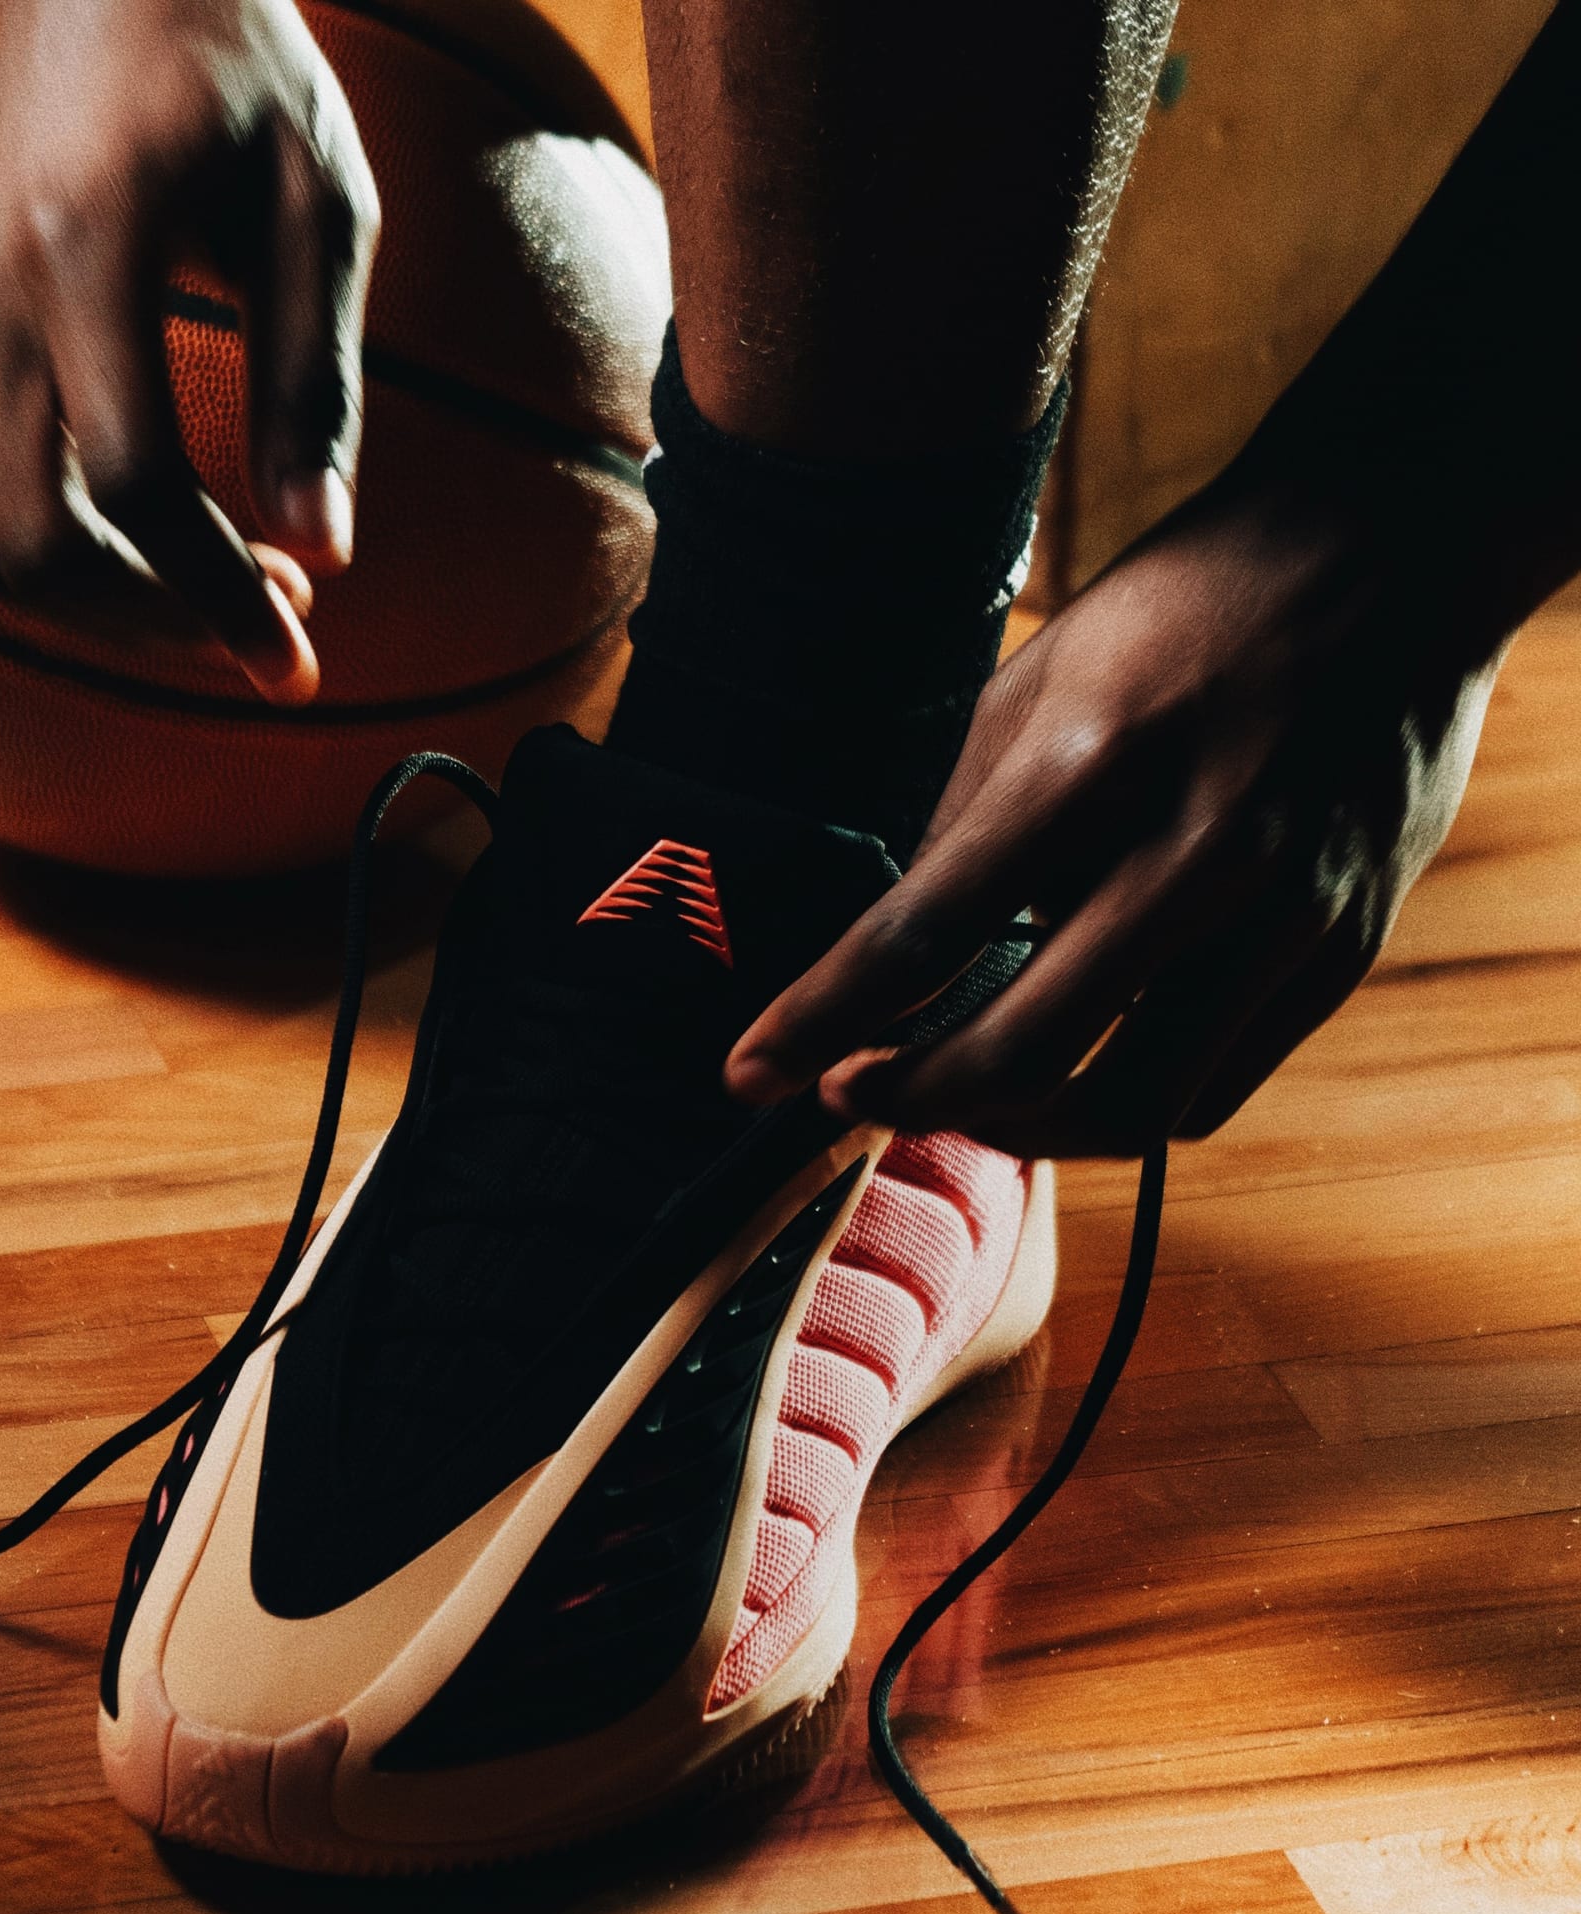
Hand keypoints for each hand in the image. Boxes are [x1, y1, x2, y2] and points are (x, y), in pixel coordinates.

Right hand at [0, 0, 381, 700]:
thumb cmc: (230, 75)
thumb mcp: (318, 202)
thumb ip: (315, 379)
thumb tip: (324, 548)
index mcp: (86, 249)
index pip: (135, 486)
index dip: (217, 596)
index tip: (295, 662)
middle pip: (35, 548)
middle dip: (157, 622)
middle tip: (276, 617)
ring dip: (104, 608)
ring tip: (221, 585)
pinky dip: (59, 558)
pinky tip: (155, 538)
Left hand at [727, 481, 1505, 1155]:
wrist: (1397, 551)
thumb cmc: (1187, 608)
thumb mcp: (1040, 680)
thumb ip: (964, 824)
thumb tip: (892, 954)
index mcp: (1095, 760)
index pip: (925, 929)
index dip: (818, 1017)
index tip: (747, 1071)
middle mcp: (1199, 849)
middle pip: (1025, 1049)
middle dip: (909, 1097)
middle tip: (846, 1094)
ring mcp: (1286, 912)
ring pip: (1131, 1105)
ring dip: (1018, 1131)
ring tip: (953, 1102)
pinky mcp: (1343, 950)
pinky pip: (1212, 1088)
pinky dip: (1120, 1107)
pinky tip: (1064, 1082)